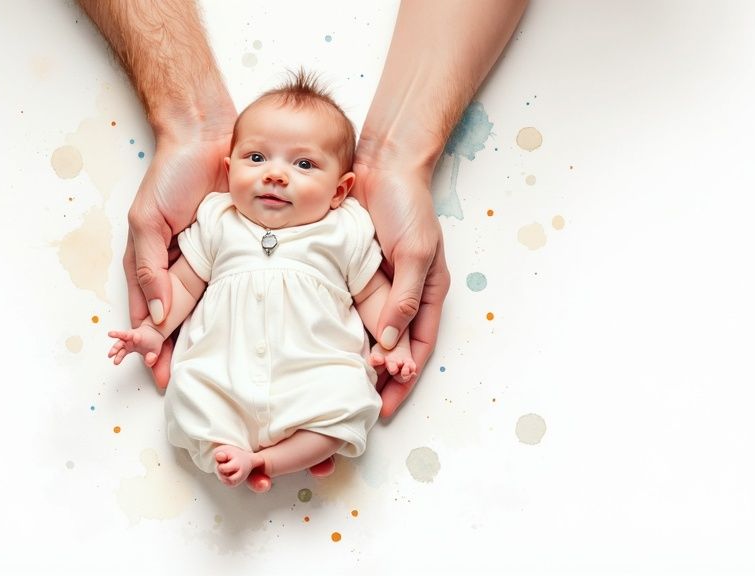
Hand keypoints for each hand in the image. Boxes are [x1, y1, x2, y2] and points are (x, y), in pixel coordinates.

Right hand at [108, 325, 166, 367]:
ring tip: (110, 355)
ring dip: (115, 348)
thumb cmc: (153, 341)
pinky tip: (111, 354)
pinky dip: (115, 349)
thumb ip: (152, 357)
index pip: (137, 337)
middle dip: (120, 345)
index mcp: (140, 338)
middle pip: (125, 340)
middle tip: (114, 352)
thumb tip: (149, 361)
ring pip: (120, 343)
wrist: (152, 333)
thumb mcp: (155, 350)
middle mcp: (132, 338)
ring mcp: (128, 340)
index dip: (136, 337)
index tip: (136, 337)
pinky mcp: (125, 344)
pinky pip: (119, 345)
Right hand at [124, 134, 230, 387]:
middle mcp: (180, 268)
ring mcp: (210, 262)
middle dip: (175, 353)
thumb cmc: (173, 173)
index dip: (149, 344)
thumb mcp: (148, 220)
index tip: (156, 373)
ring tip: (209, 371)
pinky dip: (235, 312)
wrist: (210, 137)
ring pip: (205, 312)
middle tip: (182, 385)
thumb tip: (155, 315)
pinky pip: (235, 288)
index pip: (148, 314)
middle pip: (176, 321)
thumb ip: (150, 268)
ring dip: (204, 341)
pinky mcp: (238, 252)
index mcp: (153, 262)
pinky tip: (241, 335)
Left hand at [353, 160, 450, 417]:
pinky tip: (325, 350)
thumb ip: (406, 296)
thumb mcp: (414, 251)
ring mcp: (379, 285)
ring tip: (340, 387)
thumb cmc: (406, 203)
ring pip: (370, 335)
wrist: (381, 164)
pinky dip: (341, 332)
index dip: (404, 378)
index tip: (384, 405)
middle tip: (358, 406)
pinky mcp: (355, 273)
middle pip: (394, 349)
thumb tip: (393, 341)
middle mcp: (405, 294)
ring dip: (359, 360)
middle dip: (380, 380)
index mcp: (429, 292)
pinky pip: (349, 310)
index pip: (418, 348)